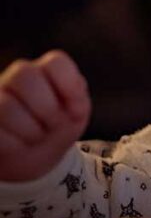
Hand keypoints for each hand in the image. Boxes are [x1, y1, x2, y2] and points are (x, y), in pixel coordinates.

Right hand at [0, 50, 90, 181]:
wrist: (33, 155)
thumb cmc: (57, 127)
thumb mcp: (75, 115)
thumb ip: (77, 102)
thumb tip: (72, 107)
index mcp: (45, 71)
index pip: (56, 62)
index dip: (69, 85)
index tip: (76, 110)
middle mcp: (15, 78)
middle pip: (24, 75)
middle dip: (47, 108)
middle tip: (54, 125)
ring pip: (5, 105)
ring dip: (30, 130)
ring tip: (36, 137)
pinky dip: (12, 144)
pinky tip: (19, 146)